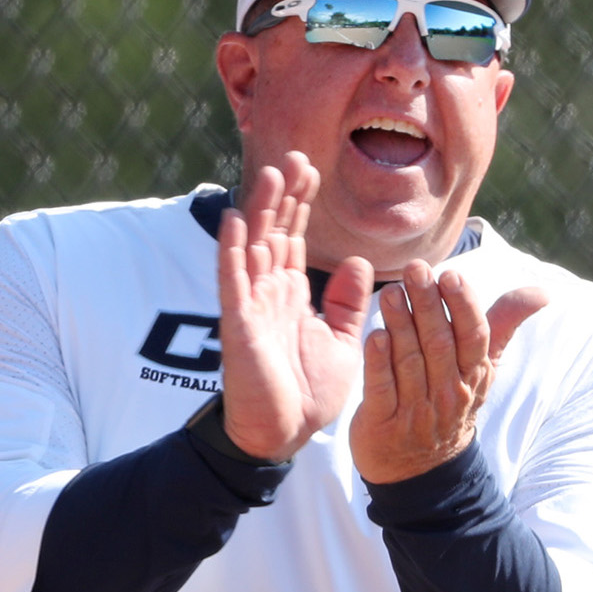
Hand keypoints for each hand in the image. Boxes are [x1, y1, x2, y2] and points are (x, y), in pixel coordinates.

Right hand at [217, 155, 374, 461]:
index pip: (294, 237)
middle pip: (273, 232)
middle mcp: (268, 292)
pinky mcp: (237, 325)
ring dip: (259, 211)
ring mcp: (250, 306)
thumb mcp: (342, 340)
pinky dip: (232, 251)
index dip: (300, 203)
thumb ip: (348, 303)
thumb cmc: (309, 393)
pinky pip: (232, 282)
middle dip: (283, 195)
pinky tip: (235, 220)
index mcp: (291, 294)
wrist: (285, 435)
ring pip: (252, 247)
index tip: (312, 168)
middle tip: (295, 156)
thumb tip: (360, 263)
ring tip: (270, 174)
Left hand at [351, 257, 551, 484]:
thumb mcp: (483, 368)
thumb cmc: (451, 401)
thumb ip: (503, 325)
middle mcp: (449, 393)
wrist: (422, 468)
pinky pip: (382, 389)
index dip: (464, 307)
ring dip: (402, 325)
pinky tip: (374, 336)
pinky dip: (379, 363)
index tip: (452, 276)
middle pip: (440, 344)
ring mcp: (416, 411)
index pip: (475, 337)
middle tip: (416, 270)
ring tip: (393, 292)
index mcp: (474, 375)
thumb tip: (543, 293)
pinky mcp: (384, 424)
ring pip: (411, 362)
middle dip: (429, 304)